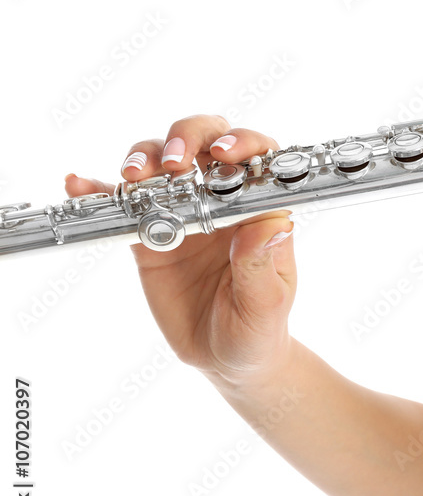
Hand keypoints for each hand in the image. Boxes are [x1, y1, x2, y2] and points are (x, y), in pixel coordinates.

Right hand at [65, 115, 296, 386]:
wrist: (223, 358)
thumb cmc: (257, 329)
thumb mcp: (265, 306)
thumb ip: (263, 267)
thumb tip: (270, 225)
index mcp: (262, 210)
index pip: (259, 158)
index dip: (244, 144)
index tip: (225, 153)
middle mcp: (223, 201)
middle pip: (206, 143)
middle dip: (188, 138)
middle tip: (174, 163)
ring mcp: (183, 212)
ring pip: (161, 164)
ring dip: (144, 157)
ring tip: (132, 177)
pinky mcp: (149, 233)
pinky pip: (123, 205)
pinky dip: (99, 190)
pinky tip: (79, 185)